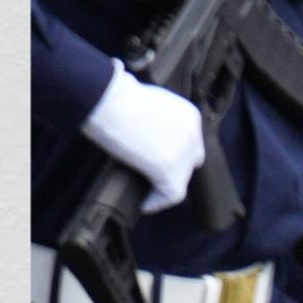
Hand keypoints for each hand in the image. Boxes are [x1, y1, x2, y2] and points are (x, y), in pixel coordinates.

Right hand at [83, 66, 207, 212]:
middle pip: (189, 162)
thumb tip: (148, 137)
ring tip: (148, 195)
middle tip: (152, 180)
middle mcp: (193, 134)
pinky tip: (145, 204)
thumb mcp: (151, 105)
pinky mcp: (168, 168)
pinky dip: (158, 202)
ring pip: (180, 179)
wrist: (109, 101)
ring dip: (163, 187)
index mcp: (190, 116)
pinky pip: (171, 194)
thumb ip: (158, 122)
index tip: (158, 164)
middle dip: (172, 172)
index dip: (176, 157)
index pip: (190, 144)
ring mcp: (183, 152)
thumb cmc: (118, 98)